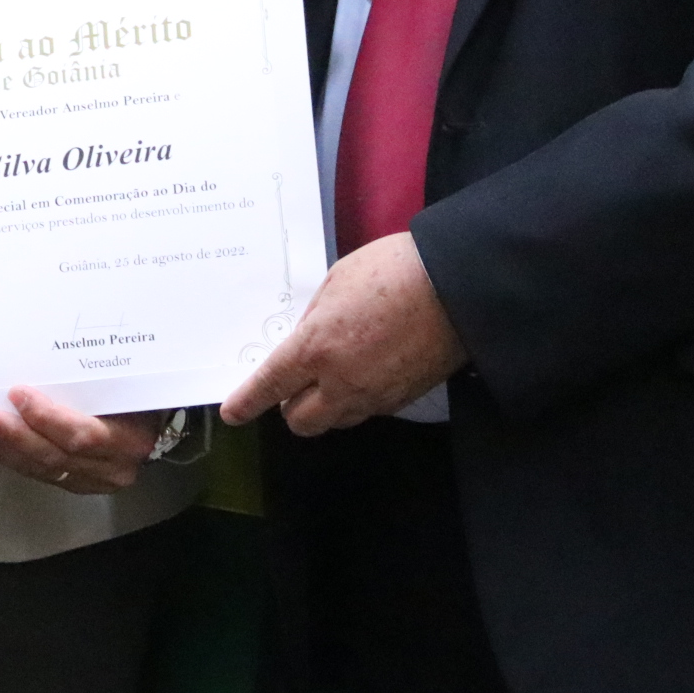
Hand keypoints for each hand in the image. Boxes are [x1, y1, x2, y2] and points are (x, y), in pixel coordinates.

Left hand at [0, 388, 161, 492]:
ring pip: (43, 469)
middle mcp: (115, 467)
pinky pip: (40, 474)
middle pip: (57, 456)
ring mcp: (96, 481)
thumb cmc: (138, 390)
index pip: (84, 434)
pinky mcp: (78, 485)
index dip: (47, 417)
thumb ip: (95, 376)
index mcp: (131, 437)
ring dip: (4, 450)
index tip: (17, 393)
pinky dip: (9, 458)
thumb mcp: (127, 380)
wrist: (157, 421)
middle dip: (14, 437)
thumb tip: (45, 350)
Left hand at [221, 232, 466, 433]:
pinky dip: (356, 400)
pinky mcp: (403, 400)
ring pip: (335, 422)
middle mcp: (341, 383)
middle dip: (290, 406)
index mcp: (316, 348)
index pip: (270, 386)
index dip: (247, 402)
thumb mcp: (336, 281)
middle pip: (300, 421)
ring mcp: (375, 397)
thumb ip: (314, 318)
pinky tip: (366, 372)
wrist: (459, 286)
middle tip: (296, 382)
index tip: (233, 413)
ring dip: (324, 407)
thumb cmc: (393, 271)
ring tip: (333, 375)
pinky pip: (366, 412)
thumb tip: (305, 340)